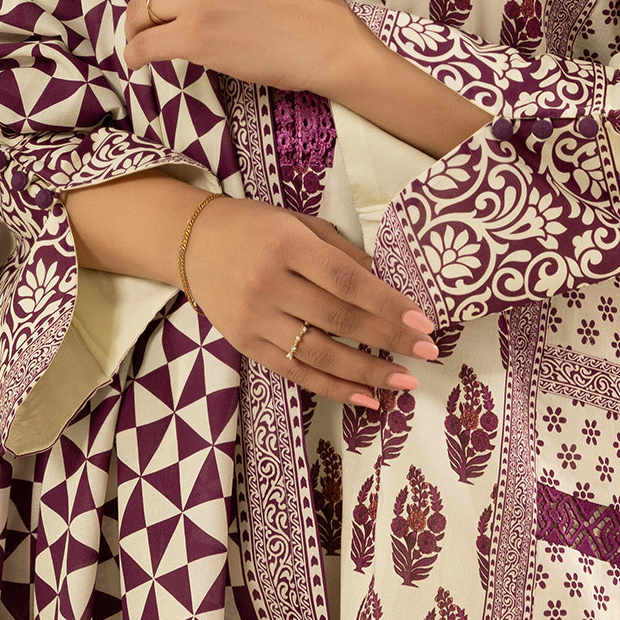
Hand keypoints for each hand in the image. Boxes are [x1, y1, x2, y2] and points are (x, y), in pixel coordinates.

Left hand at [103, 0, 365, 93]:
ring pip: (138, 14)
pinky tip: (140, 64)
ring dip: (136, 33)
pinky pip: (144, 46)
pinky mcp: (194, 36)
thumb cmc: (286, 5)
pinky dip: (135, 57)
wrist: (317, 40)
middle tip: (147, 27)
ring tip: (147, 45)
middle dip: (140, 7)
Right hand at [183, 196, 439, 407]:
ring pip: (320, 354)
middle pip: (339, 320)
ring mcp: (255, 319)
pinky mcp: (245, 345)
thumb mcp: (298, 223)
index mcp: (287, 245)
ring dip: (367, 373)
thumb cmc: (254, 226)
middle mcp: (269, 284)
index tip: (423, 321)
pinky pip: (295, 372)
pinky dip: (332, 388)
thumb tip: (386, 284)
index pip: (346, 280)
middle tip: (428, 351)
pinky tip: (364, 397)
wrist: (191, 242)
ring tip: (404, 382)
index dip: (387, 304)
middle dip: (389, 339)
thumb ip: (341, 252)